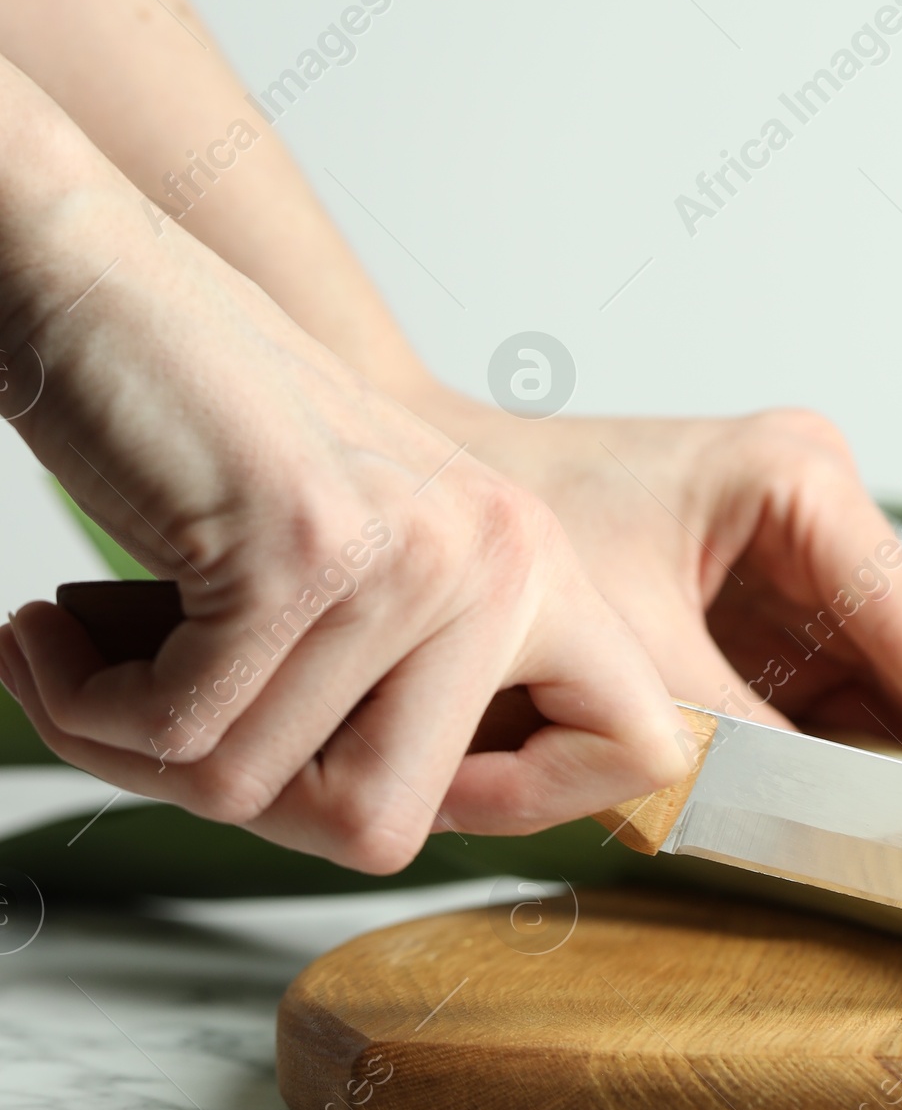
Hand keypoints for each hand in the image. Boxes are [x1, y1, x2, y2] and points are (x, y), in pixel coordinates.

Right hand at [0, 73, 690, 867]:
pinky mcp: (301, 556)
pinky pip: (180, 736)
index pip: (636, 746)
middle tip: (171, 717)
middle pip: (387, 826)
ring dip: (132, 744)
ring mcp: (406, 557)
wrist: (98, 283)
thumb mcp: (359, 555)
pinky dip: (84, 708)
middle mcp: (495, 555)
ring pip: (255, 792)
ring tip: (90, 653)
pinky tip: (51, 635)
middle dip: (248, 800)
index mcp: (526, 558)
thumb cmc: (206, 422)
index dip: (517, 805)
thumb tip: (392, 821)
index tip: (371, 775)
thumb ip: (404, 678)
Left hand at [401, 390, 901, 800]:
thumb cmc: (509, 536)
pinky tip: (871, 847)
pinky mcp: (754, 618)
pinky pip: (813, 714)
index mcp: (798, 482)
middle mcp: (814, 515)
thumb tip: (833, 835)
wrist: (422, 510)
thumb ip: (734, 744)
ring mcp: (788, 567)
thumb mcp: (628, 650)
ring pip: (869, 703)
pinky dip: (828, 779)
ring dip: (893, 787)